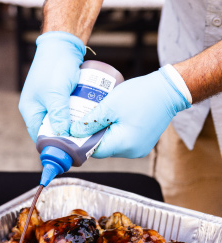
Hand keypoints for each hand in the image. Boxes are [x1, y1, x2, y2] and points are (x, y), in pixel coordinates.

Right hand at [19, 31, 85, 141]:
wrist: (62, 42)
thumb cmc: (54, 66)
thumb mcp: (56, 94)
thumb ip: (58, 116)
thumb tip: (64, 136)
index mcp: (30, 111)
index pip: (40, 136)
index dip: (54, 144)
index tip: (70, 150)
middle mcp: (37, 109)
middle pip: (51, 130)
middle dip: (65, 135)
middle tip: (82, 140)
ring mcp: (48, 103)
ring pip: (61, 121)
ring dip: (72, 125)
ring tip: (86, 130)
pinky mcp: (58, 96)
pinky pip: (67, 111)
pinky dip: (75, 115)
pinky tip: (86, 117)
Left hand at [69, 68, 190, 157]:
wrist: (170, 89)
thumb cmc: (141, 95)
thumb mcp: (109, 106)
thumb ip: (90, 122)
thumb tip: (74, 132)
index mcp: (123, 145)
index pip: (93, 150)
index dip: (81, 141)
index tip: (73, 131)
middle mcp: (132, 152)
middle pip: (102, 148)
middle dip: (92, 136)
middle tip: (84, 121)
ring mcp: (139, 149)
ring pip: (112, 145)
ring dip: (104, 133)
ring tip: (99, 118)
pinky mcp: (143, 143)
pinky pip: (122, 141)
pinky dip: (115, 132)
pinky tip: (111, 119)